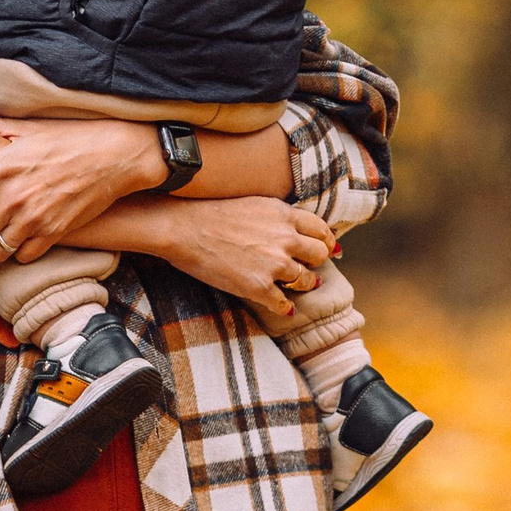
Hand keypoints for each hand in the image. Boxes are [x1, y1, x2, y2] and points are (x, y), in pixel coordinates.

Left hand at [0, 117, 160, 262]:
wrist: (115, 156)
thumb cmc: (72, 139)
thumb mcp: (30, 129)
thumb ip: (0, 131)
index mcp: (0, 168)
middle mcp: (12, 196)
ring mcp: (33, 218)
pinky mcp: (54, 233)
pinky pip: (23, 256)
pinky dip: (19, 252)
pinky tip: (24, 239)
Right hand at [155, 195, 334, 322]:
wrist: (184, 229)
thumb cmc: (212, 213)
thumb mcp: (255, 203)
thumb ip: (280, 216)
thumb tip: (299, 230)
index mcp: (284, 215)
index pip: (322, 230)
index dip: (326, 242)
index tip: (327, 249)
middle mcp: (285, 238)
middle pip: (320, 255)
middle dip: (316, 262)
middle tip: (309, 268)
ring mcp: (273, 264)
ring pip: (307, 280)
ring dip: (303, 284)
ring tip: (295, 285)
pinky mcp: (258, 287)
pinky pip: (284, 304)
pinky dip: (285, 308)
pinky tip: (284, 308)